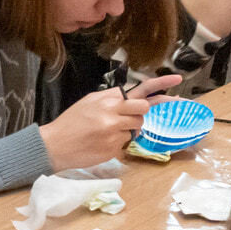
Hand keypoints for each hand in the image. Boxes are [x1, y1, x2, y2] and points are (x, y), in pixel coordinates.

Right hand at [40, 74, 181, 170]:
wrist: (52, 145)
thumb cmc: (72, 122)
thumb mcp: (90, 102)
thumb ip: (112, 98)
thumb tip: (134, 96)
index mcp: (109, 100)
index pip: (141, 89)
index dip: (162, 84)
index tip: (178, 81)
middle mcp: (114, 114)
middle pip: (144, 110)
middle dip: (139, 114)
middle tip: (126, 118)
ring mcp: (114, 132)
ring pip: (137, 128)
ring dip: (127, 129)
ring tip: (106, 132)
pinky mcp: (113, 149)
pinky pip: (126, 143)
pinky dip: (117, 143)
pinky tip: (100, 143)